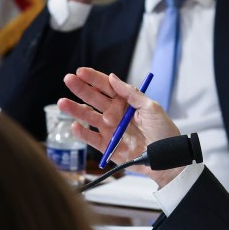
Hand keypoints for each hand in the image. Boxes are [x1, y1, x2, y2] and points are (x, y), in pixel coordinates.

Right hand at [58, 67, 181, 186]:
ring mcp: (109, 129)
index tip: (81, 71)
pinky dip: (82, 133)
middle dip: (80, 89)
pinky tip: (74, 126)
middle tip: (68, 79)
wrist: (166, 158)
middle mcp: (114, 113)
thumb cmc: (163, 131)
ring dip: (75, 109)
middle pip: (93, 98)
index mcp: (125, 102)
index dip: (93, 78)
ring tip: (62, 103)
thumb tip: (113, 78)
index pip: (106, 86)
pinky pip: (91, 138)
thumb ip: (131, 93)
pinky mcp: (107, 146)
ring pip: (88, 116)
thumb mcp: (152, 108)